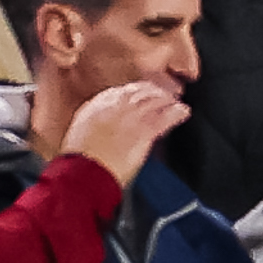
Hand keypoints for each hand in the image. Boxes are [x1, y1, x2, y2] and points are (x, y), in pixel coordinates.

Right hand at [59, 75, 191, 184]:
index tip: (140, 92)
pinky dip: (175, 113)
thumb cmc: (81, 160)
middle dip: (151, 91)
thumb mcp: (79, 134)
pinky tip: (182, 112)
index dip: (133, 91)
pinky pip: (163, 118)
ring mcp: (129, 118)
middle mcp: (112, 108)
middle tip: (162, 93)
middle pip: (137, 93)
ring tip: (175, 102)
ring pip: (152, 101)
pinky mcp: (143, 131)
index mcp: (94, 108)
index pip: (117, 92)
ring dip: (166, 100)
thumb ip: (93, 126)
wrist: (85, 171)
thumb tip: (101, 128)